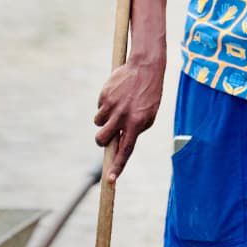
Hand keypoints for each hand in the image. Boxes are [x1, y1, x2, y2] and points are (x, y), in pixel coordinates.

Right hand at [94, 56, 164, 182]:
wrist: (146, 67)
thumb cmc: (148, 95)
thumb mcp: (148, 115)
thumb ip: (134, 131)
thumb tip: (119, 145)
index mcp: (137, 124)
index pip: (125, 150)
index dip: (117, 166)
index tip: (110, 179)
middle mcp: (123, 117)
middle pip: (102, 139)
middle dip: (101, 140)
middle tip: (107, 134)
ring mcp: (113, 106)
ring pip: (98, 123)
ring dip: (104, 120)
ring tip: (117, 107)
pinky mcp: (105, 96)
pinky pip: (99, 108)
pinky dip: (104, 105)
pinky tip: (116, 95)